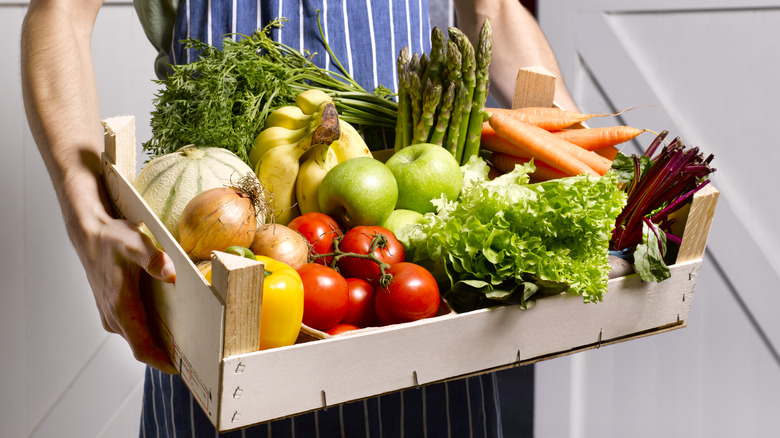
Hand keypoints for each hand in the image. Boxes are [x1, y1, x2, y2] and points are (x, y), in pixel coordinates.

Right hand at [83, 215, 177, 373]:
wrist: (89, 235)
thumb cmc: (112, 240)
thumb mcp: (135, 243)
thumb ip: (153, 258)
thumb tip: (170, 273)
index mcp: (121, 307)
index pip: (141, 347)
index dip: (160, 361)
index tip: (179, 369)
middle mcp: (114, 317)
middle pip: (143, 346)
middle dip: (166, 355)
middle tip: (196, 358)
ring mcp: (112, 316)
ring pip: (138, 338)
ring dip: (159, 344)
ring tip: (189, 343)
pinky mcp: (114, 311)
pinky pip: (135, 329)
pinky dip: (152, 332)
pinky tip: (172, 325)